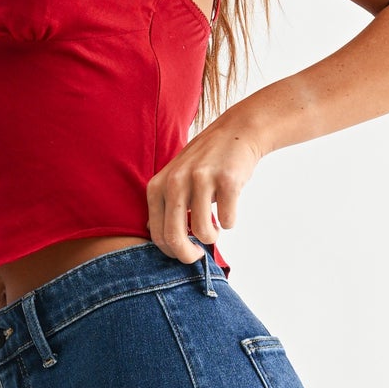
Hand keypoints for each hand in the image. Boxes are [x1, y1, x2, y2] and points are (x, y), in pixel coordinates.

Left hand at [146, 122, 262, 263]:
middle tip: (199, 254)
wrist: (236, 132)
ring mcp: (200, 179)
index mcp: (158, 186)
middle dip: (188, 256)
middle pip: (174, 238)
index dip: (173, 252)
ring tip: (216, 226)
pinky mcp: (227, 180)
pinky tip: (229, 208)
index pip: (157, 235)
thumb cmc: (205, 162)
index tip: (186, 250)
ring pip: (202, 232)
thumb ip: (163, 204)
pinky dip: (230, 222)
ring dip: (212, 236)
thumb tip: (151, 232)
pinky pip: (227, 220)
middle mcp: (175, 181)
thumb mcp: (174, 178)